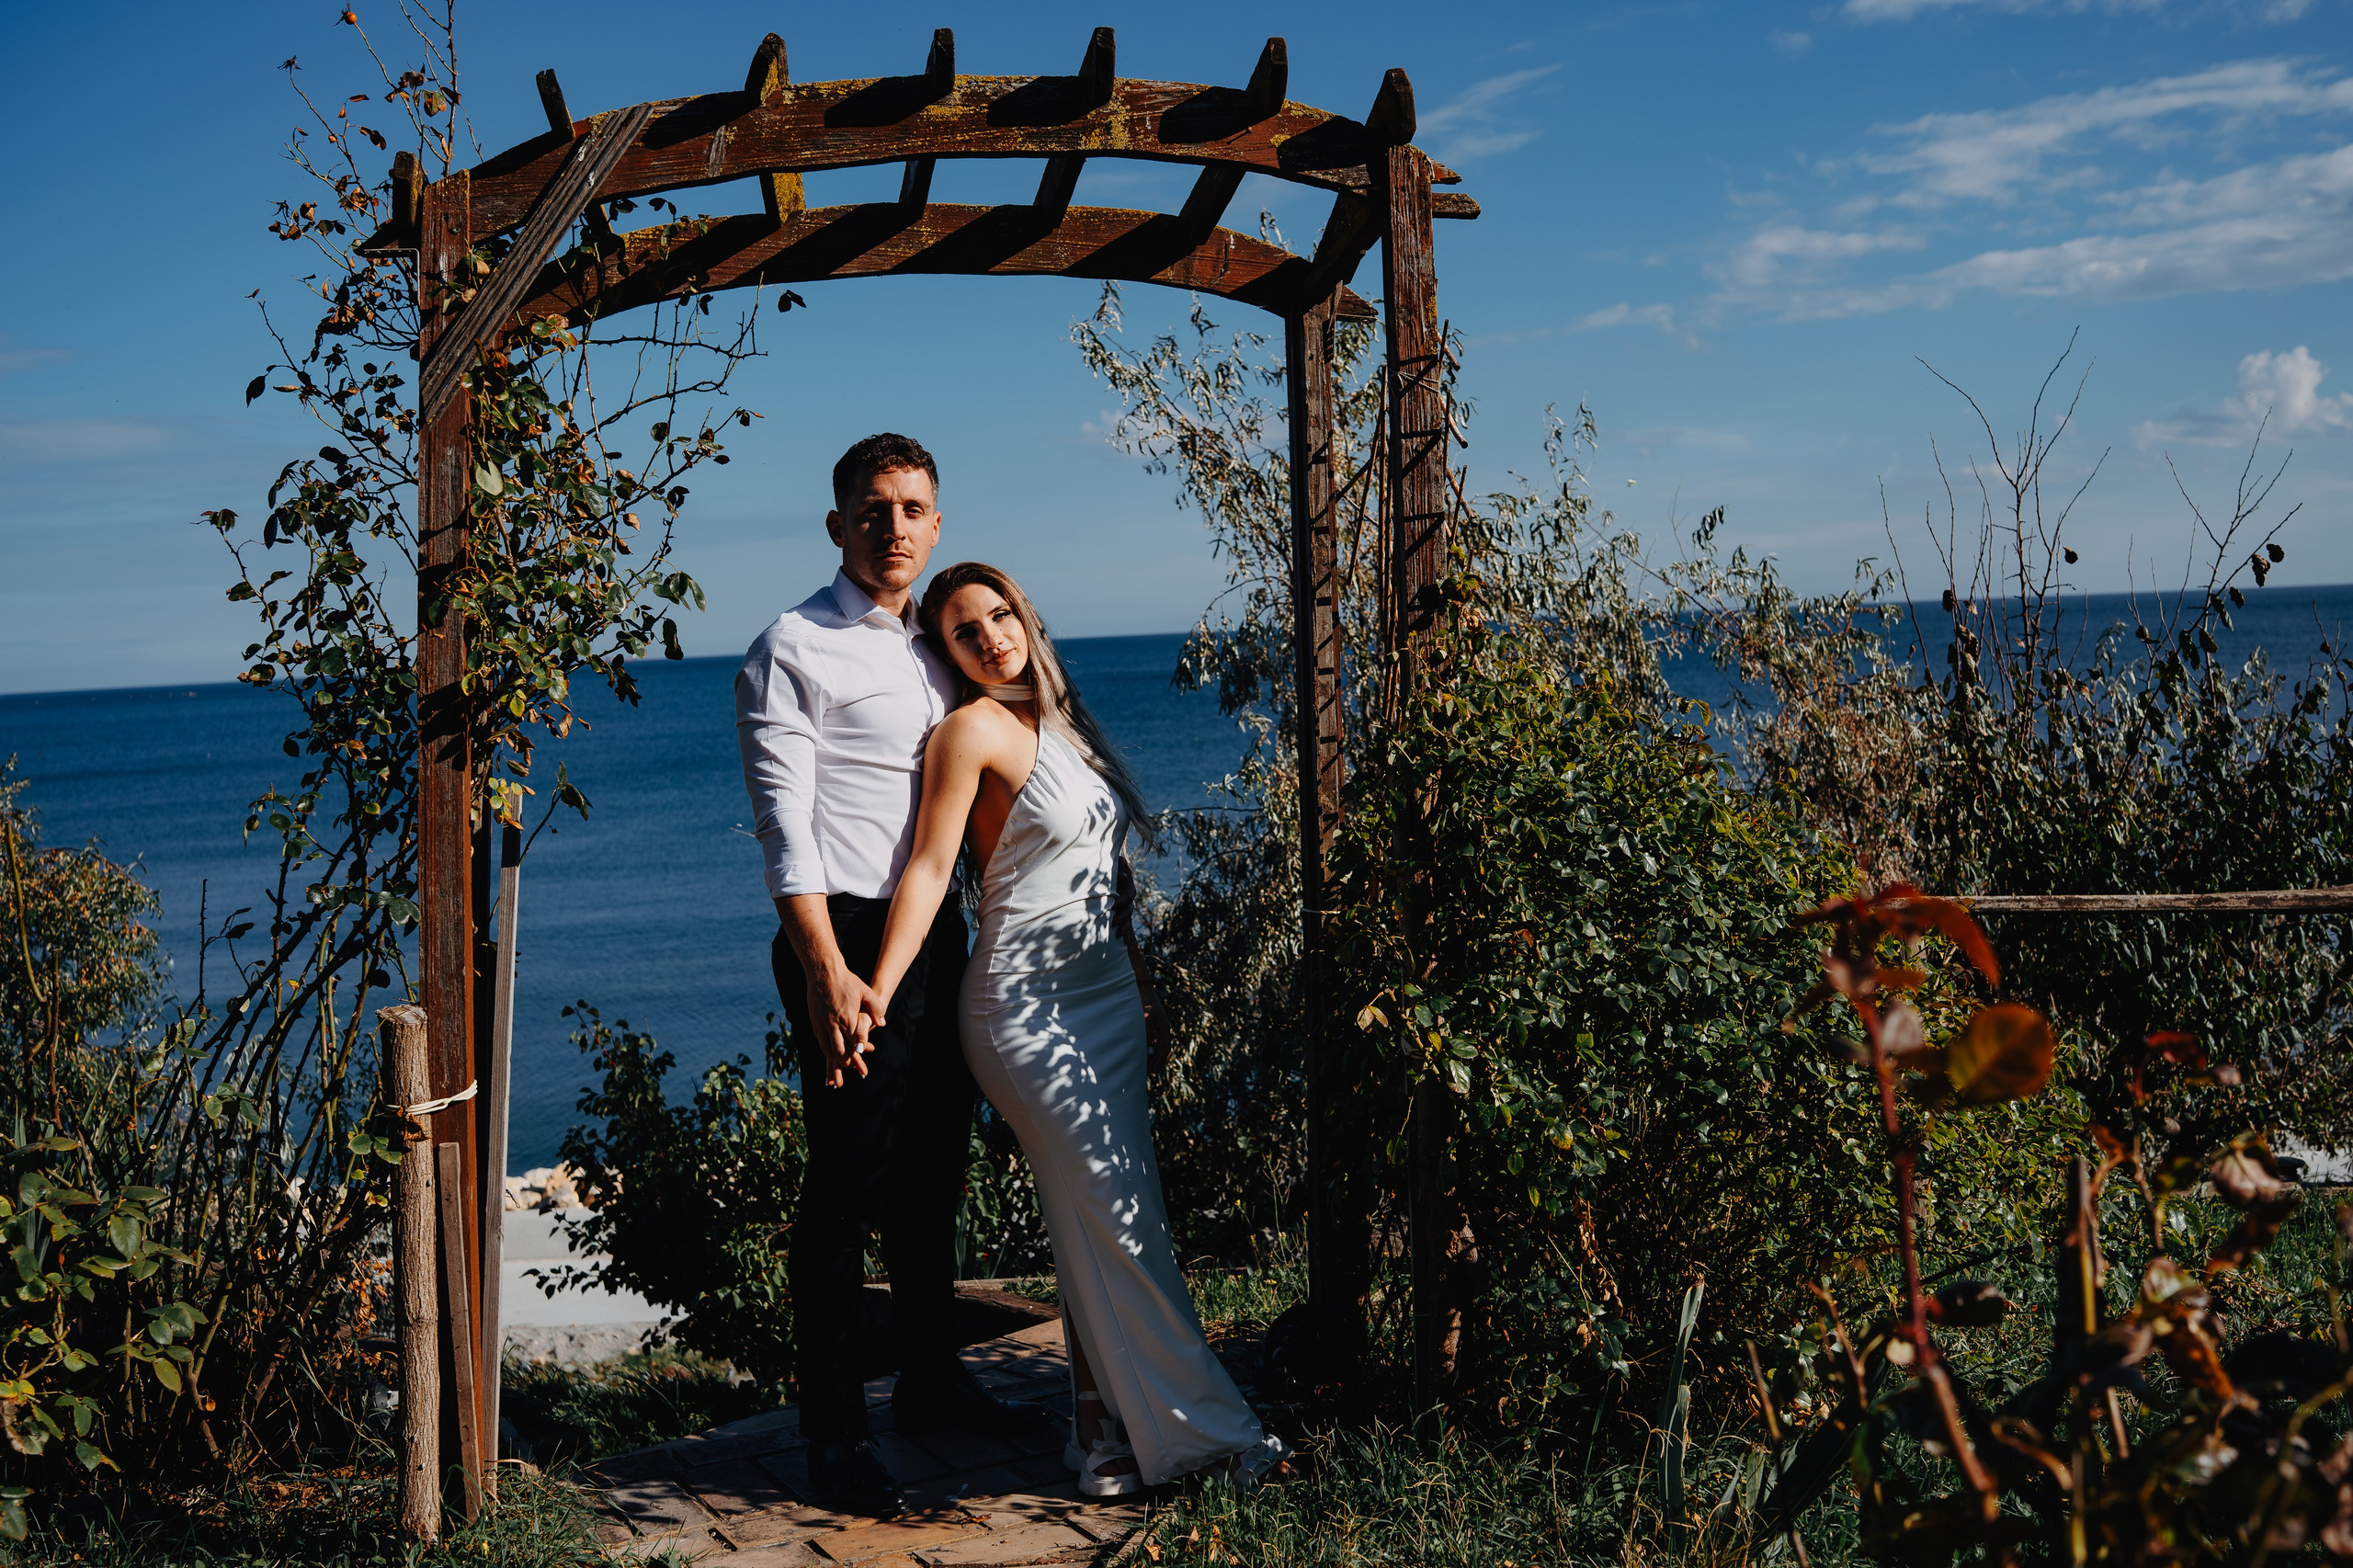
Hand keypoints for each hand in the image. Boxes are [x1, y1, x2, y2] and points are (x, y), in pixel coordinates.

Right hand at [807, 963, 884, 1087]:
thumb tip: (882, 1024)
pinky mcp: (814, 1020)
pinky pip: (819, 1039)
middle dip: (846, 1062)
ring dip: (833, 1058)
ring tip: (839, 1063)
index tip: (864, 1060)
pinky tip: (829, 1048)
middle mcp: (833, 1024)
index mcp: (848, 1019)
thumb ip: (876, 1008)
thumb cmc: (847, 981)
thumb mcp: (866, 992)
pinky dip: (825, 1047)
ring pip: (826, 1048)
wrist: (823, 971)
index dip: (859, 1055)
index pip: (854, 1044)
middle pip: (839, 1052)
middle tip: (851, 1067)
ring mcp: (821, 1023)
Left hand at [1138, 981, 1168, 1074]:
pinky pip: (1155, 1043)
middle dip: (1158, 1062)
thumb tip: (1149, 1048)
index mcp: (1164, 1030)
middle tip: (1151, 1072)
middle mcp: (1164, 1031)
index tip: (1154, 1069)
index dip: (1160, 1060)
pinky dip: (1152, 1051)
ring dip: (1155, 1058)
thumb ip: (1147, 1034)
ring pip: (1160, 1048)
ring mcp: (1160, 1030)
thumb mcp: (1145, 1019)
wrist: (1145, 993)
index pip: (1165, 1049)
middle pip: (1164, 1050)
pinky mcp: (1154, 1028)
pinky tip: (1147, 1056)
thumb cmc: (1145, 1005)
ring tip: (1148, 1068)